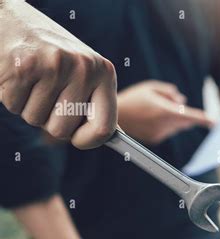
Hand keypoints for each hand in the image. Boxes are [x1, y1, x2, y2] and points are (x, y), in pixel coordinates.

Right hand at [0, 0, 116, 148]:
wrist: (13, 20)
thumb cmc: (53, 55)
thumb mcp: (84, 72)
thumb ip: (96, 101)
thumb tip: (112, 136)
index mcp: (104, 72)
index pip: (104, 128)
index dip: (88, 141)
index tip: (78, 140)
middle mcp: (83, 68)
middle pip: (62, 130)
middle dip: (49, 121)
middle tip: (47, 95)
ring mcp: (54, 66)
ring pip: (35, 120)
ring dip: (28, 107)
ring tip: (33, 80)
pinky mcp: (23, 66)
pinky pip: (14, 106)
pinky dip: (11, 97)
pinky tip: (18, 75)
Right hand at [118, 80, 212, 143]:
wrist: (112, 116)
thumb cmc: (133, 98)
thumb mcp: (151, 88)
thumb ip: (169, 92)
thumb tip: (182, 101)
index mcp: (165, 111)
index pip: (190, 116)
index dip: (204, 119)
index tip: (214, 122)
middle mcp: (164, 124)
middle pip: (185, 121)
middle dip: (185, 115)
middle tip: (174, 106)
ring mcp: (160, 133)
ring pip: (177, 126)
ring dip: (174, 119)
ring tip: (156, 110)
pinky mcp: (155, 139)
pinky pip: (167, 131)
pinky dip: (165, 125)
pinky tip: (150, 118)